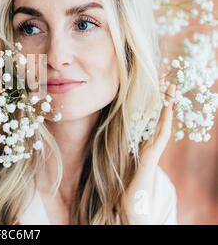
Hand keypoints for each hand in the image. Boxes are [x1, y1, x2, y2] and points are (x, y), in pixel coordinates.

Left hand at [121, 83, 175, 223]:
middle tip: (166, 77)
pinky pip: (162, 133)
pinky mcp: (153, 154)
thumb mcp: (116, 151)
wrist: (128, 198)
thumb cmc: (121, 176)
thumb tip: (104, 123)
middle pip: (157, 114)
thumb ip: (115, 139)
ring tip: (171, 86)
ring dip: (167, 103)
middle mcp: (150, 141)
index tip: (152, 82)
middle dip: (162, 96)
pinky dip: (166, 119)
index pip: (147, 115)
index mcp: (141, 139)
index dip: (151, 99)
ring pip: (162, 120)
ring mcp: (153, 147)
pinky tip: (168, 106)